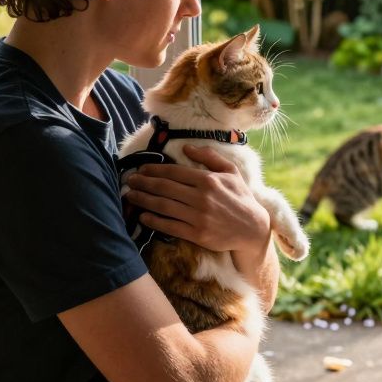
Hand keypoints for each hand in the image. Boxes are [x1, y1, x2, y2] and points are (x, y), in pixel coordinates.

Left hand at [124, 145, 269, 254]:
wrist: (252, 228)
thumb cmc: (241, 197)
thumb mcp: (231, 172)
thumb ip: (209, 157)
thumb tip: (187, 148)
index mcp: (208, 180)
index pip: (174, 172)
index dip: (154, 170)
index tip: (141, 169)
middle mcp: (201, 197)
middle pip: (164, 188)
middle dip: (143, 183)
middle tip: (129, 180)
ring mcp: (198, 217)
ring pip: (163, 206)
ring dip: (144, 200)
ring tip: (130, 196)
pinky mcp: (197, 234)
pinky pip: (170, 226)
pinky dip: (154, 221)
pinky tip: (143, 216)